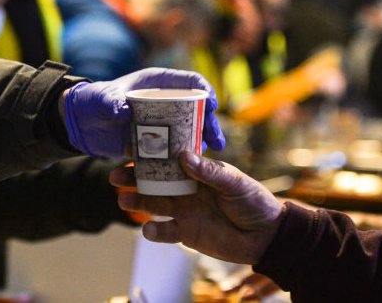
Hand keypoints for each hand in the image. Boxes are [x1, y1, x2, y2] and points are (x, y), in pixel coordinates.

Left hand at [62, 68, 224, 156]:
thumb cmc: (92, 101)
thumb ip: (112, 103)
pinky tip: (191, 169)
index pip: (189, 82)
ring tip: (208, 157)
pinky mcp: (154, 140)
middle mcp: (164, 101)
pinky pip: (173, 148)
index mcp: (157, 83)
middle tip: (216, 141)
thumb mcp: (102, 100)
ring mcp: (161, 121)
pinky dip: (183, 157)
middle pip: (196, 109)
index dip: (204, 91)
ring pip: (188, 130)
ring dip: (200, 142)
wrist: (80, 123)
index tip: (212, 105)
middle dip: (209, 124)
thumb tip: (123, 111)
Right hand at [111, 151, 283, 264]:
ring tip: (122, 200)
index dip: (151, 152)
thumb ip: (210, 172)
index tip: (131, 145)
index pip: (170, 158)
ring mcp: (185, 210)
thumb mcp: (235, 182)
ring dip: (137, 201)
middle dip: (134, 178)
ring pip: (154, 204)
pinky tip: (147, 228)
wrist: (266, 236)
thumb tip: (184, 156)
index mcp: (198, 170)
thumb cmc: (254, 201)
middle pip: (154, 180)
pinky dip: (154, 231)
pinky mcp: (187, 233)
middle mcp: (187, 188)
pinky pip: (165, 231)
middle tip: (115, 175)